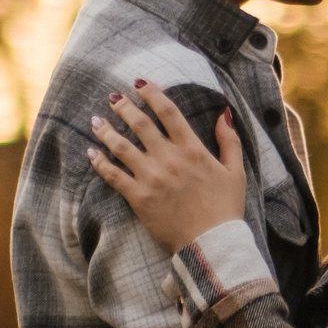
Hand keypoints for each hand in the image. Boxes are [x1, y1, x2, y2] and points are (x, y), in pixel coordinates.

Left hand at [87, 80, 247, 251]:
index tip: (141, 83)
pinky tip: (92, 152)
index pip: (168, 112)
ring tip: (96, 120)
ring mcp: (151, 178)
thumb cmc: (226, 209)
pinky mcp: (138, 198)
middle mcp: (169, 159)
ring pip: (121, 146)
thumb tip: (224, 114)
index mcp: (193, 150)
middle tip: (113, 97)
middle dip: (124, 106)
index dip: (153, 94)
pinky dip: (100, 162)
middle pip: (140, 124)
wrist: (212, 244)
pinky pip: (113, 176)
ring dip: (106, 130)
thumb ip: (230, 141)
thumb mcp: (236, 172)